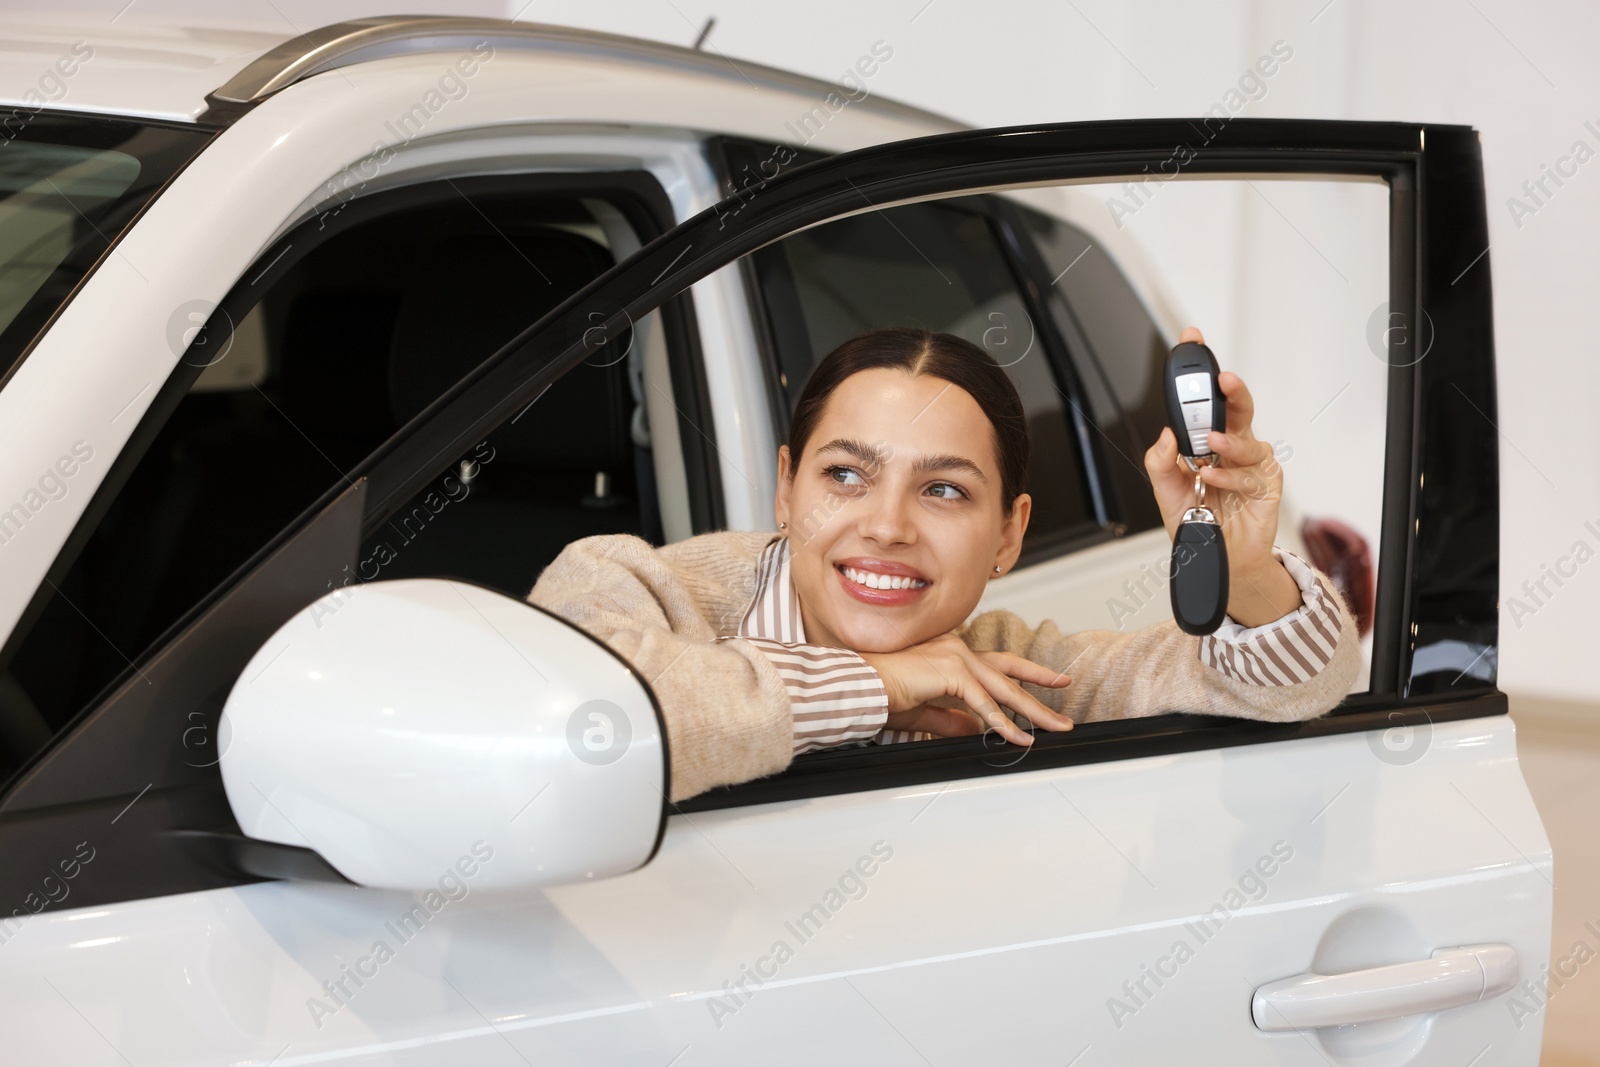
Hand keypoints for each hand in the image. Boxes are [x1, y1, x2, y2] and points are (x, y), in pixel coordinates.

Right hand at [860, 633, 1073, 744]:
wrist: (860, 687)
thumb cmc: (882, 695)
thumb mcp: (926, 712)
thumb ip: (952, 719)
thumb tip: (975, 730)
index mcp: (950, 653)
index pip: (996, 663)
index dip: (1026, 672)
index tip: (1051, 680)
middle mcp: (956, 648)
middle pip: (1008, 671)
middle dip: (1040, 686)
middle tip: (1065, 696)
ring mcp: (955, 657)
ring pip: (1003, 687)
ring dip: (1031, 710)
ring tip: (1053, 725)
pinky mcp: (950, 672)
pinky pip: (983, 703)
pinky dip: (1003, 722)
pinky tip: (1019, 736)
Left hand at [1143, 326, 1302, 627]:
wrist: (1216, 560)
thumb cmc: (1198, 521)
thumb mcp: (1166, 491)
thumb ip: (1161, 462)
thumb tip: (1168, 434)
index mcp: (1210, 441)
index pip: (1207, 400)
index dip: (1200, 370)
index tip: (1191, 340)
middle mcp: (1235, 448)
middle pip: (1238, 407)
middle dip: (1230, 389)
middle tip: (1221, 379)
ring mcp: (1254, 465)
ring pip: (1246, 440)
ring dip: (1227, 442)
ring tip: (1209, 447)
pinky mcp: (1267, 486)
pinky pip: (1250, 473)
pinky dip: (1228, 475)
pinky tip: (1212, 479)